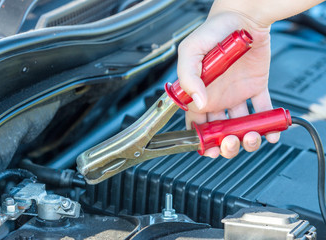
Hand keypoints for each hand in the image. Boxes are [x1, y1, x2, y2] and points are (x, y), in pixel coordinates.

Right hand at [177, 11, 279, 158]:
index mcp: (200, 92)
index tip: (208, 147)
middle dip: (225, 142)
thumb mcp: (190, 51)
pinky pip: (262, 109)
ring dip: (247, 136)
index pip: (196, 122)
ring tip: (252, 135)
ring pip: (240, 124)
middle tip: (231, 142)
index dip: (201, 139)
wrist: (242, 17)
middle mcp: (217, 96)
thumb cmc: (213, 31)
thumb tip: (197, 102)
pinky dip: (269, 123)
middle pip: (219, 130)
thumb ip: (188, 77)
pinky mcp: (256, 87)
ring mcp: (237, 94)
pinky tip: (271, 130)